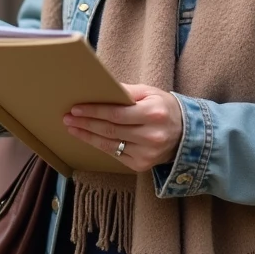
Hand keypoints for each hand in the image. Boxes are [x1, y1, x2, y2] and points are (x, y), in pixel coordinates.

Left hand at [63, 84, 183, 172]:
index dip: (94, 111)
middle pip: (110, 130)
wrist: (187, 135)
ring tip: (72, 128)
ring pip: (110, 145)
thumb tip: (103, 88)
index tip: (76, 108)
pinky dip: (99, 146)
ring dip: (87, 136)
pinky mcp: (142, 165)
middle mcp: (151, 136)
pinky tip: (88, 138)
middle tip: (68, 117)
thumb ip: (127, 91)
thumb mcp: (151, 93)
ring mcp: (147, 154)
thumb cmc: (165, 108)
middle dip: (86, 123)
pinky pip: (115, 155)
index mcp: (153, 114)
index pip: (117, 114)